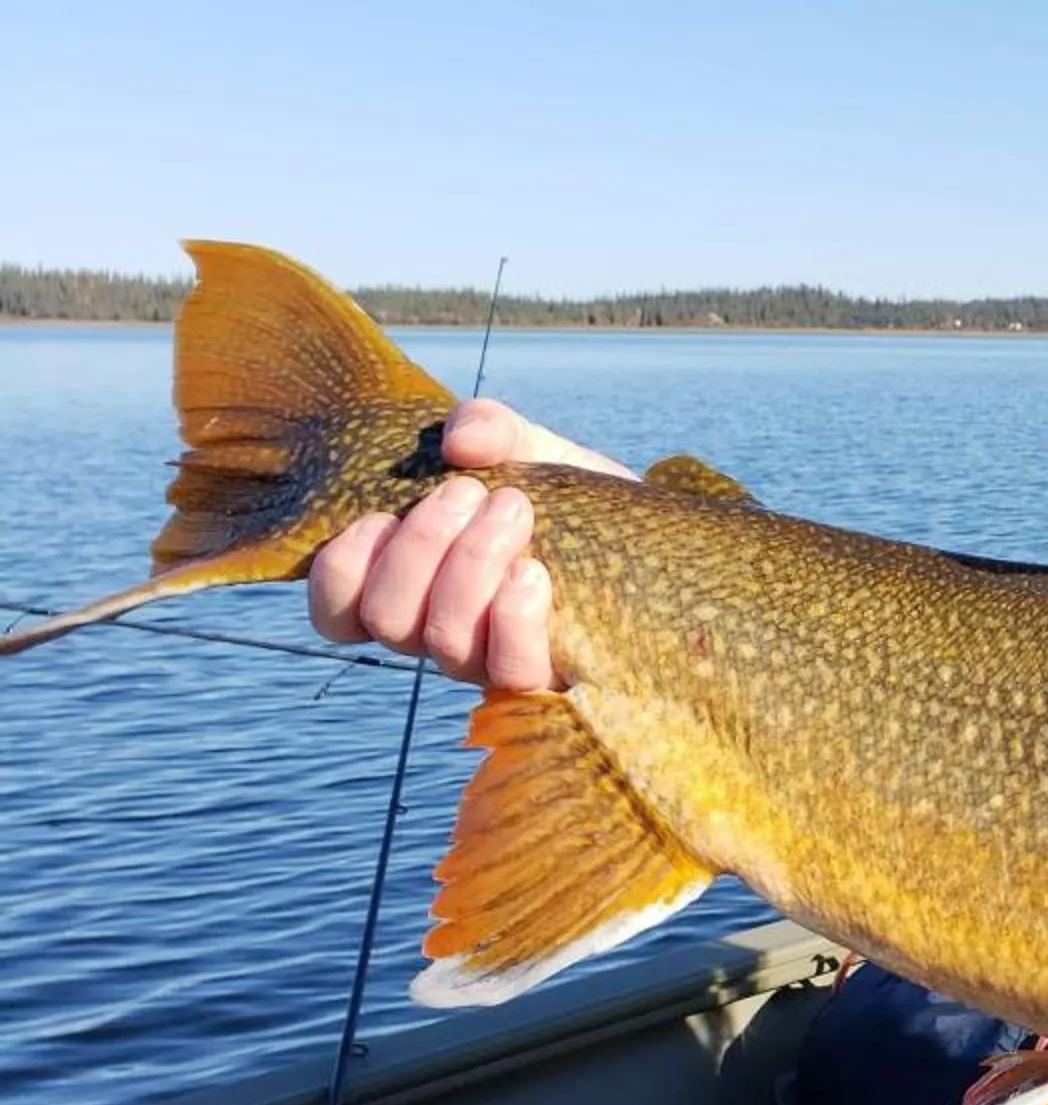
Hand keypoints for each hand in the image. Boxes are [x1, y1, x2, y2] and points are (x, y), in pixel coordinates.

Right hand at [307, 398, 629, 688]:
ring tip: (514, 509)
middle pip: (387, 620)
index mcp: (411, 585)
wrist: (654, 538)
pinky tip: (535, 573)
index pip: (336, 612)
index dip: (340, 571)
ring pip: (444, 643)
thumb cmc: (570, 498)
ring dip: (470, 566)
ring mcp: (493, 661)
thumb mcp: (528, 447)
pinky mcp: (552, 677)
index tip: (381, 514)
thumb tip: (462, 439)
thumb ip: (489, 427)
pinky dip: (512, 618)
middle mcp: (440, 632)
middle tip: (471, 493)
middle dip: (421, 547)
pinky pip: (511, 671)